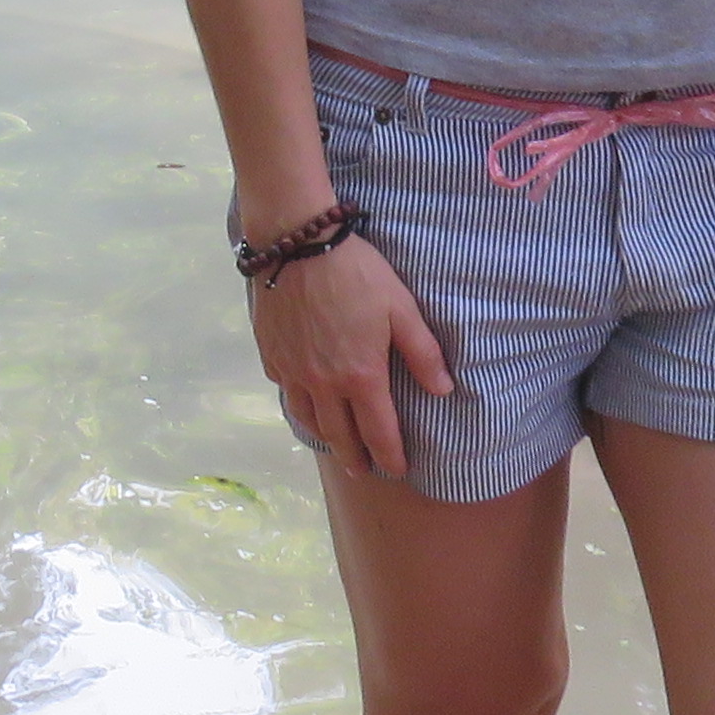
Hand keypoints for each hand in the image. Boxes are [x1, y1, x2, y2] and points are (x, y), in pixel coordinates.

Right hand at [247, 232, 451, 477]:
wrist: (297, 243)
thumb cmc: (356, 272)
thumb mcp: (401, 306)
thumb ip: (422, 351)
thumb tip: (444, 391)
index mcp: (361, 376)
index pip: (378, 432)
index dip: (390, 455)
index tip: (398, 470)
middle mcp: (324, 384)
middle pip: (340, 436)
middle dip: (355, 459)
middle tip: (364, 471)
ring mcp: (292, 371)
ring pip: (309, 419)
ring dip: (326, 438)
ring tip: (335, 444)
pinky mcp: (271, 354)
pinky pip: (285, 390)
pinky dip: (298, 404)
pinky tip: (304, 400)